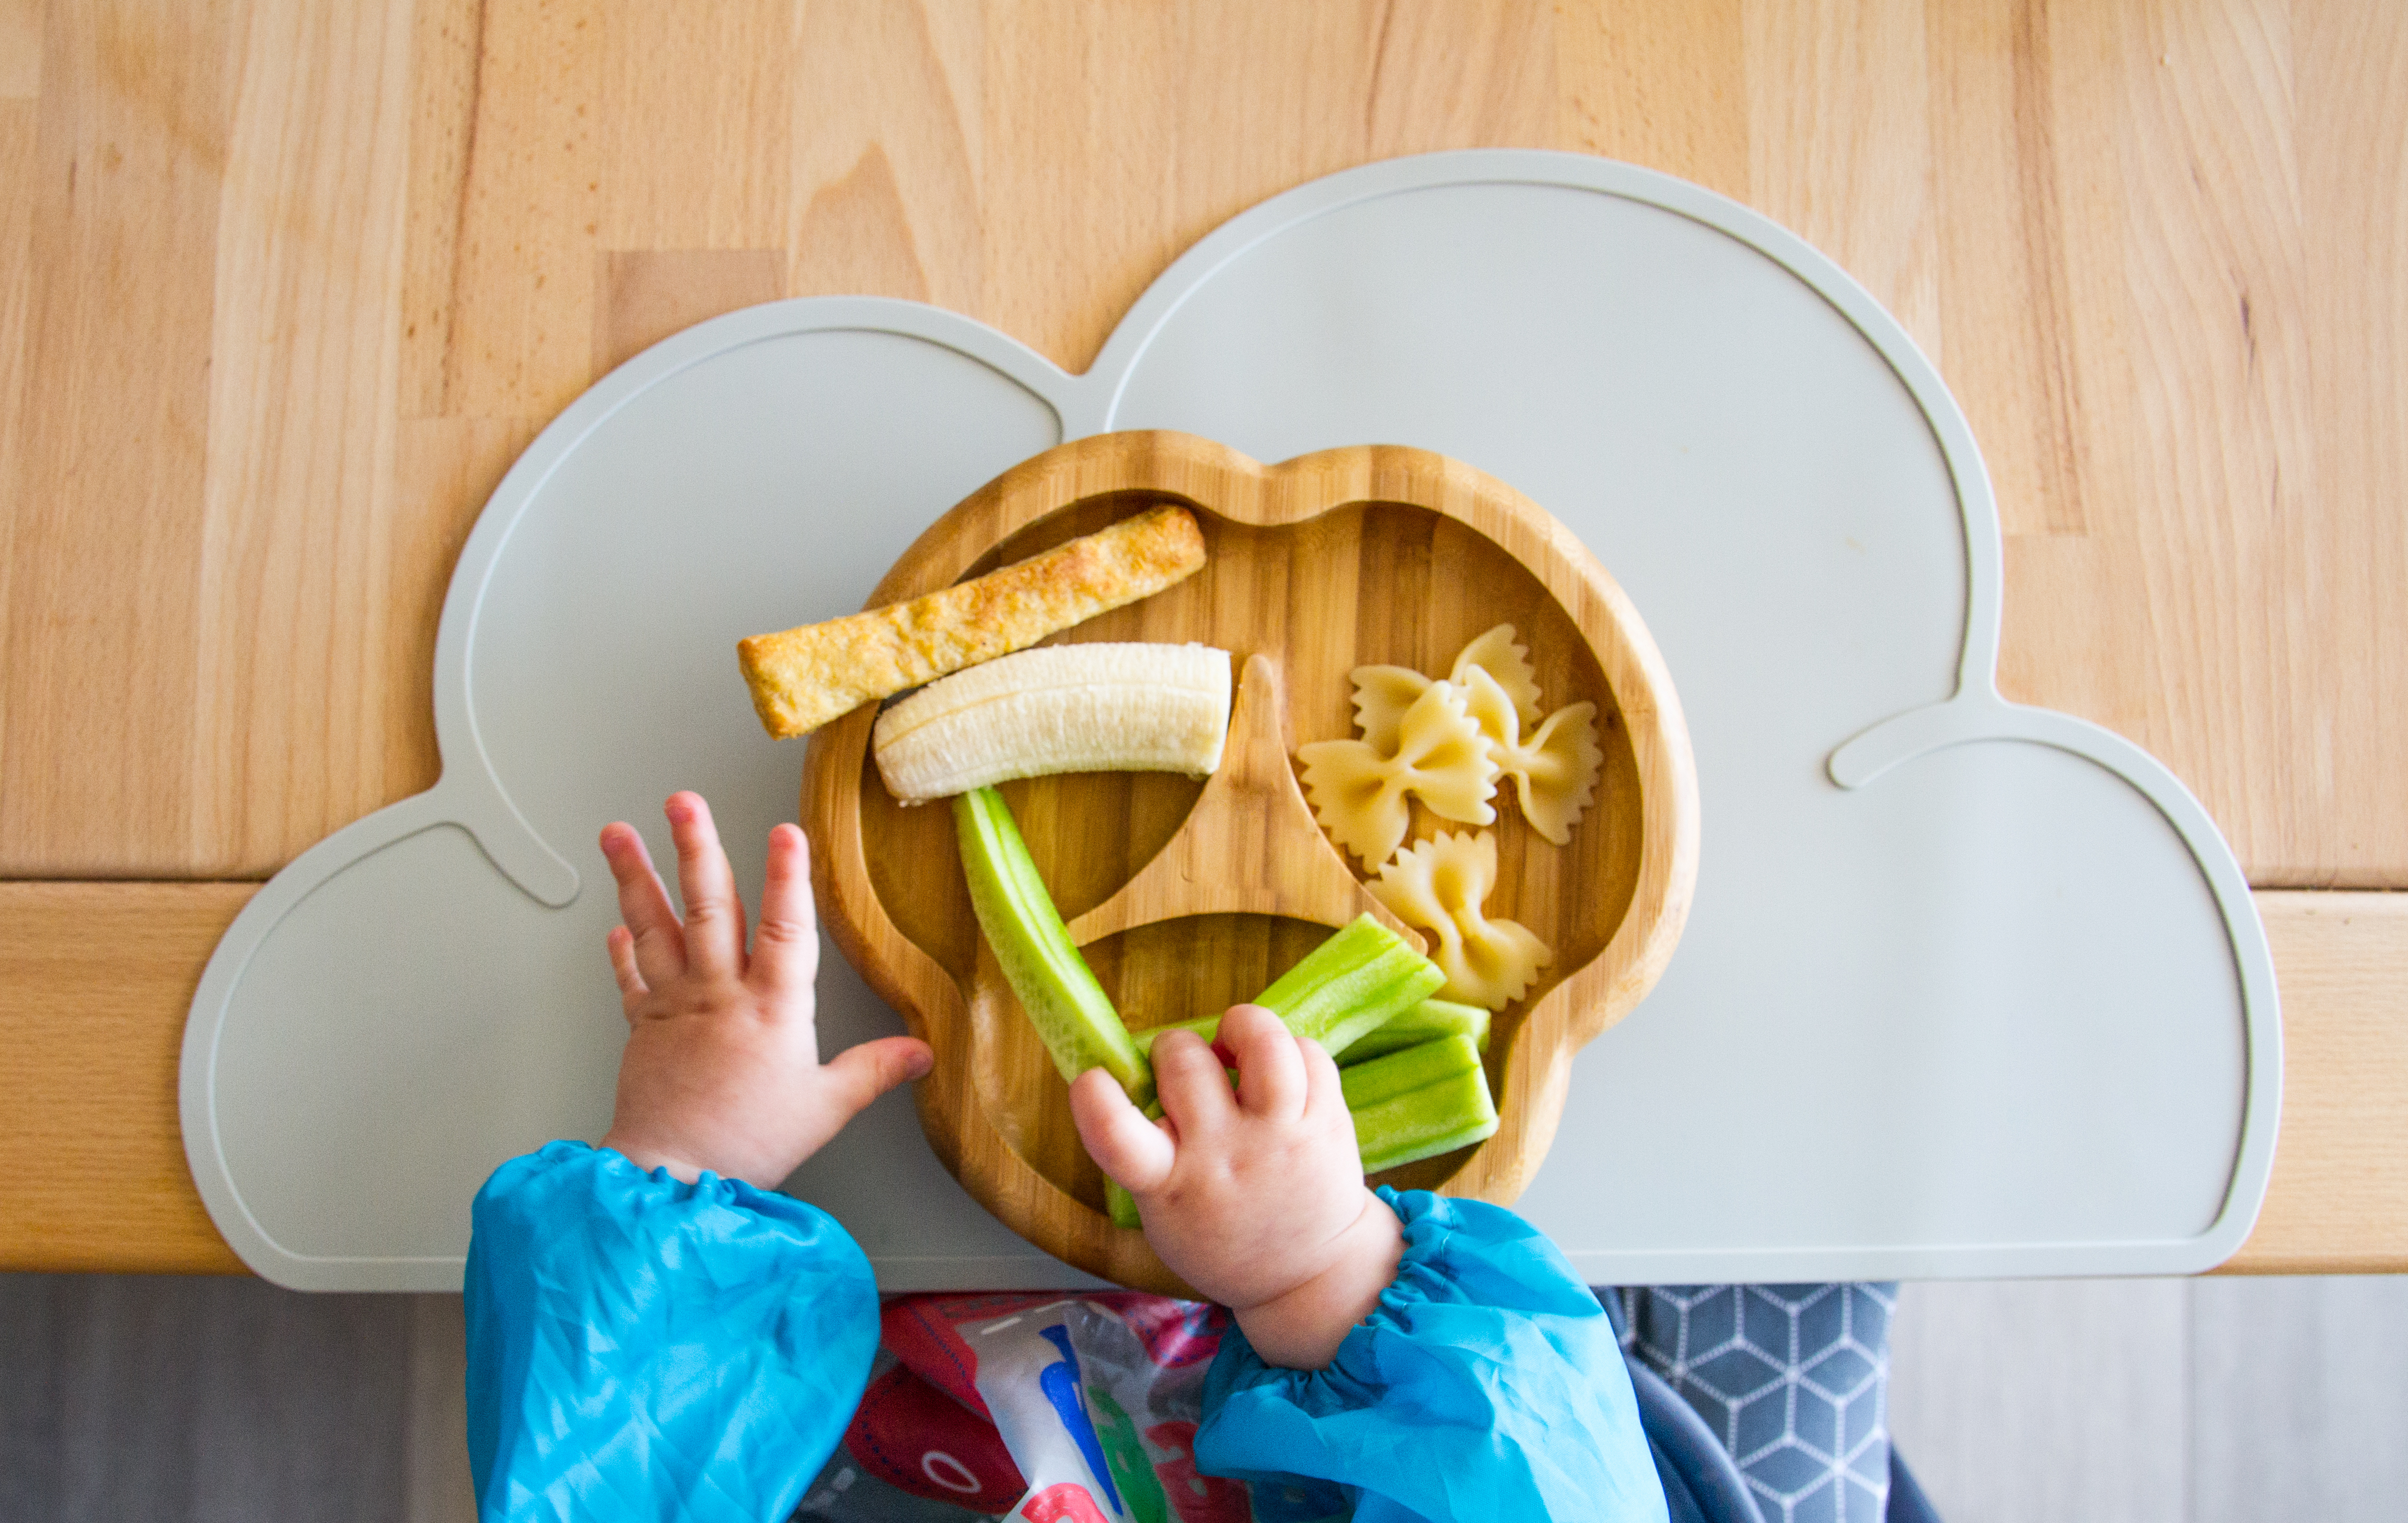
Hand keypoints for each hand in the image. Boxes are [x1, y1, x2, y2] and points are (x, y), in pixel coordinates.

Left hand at [596, 791, 932, 1188]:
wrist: (671, 1178)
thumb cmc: (748, 1144)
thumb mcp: (825, 1109)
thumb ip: (873, 1071)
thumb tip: (922, 1051)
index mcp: (772, 1009)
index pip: (786, 929)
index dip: (788, 878)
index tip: (786, 831)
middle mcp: (720, 995)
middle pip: (709, 908)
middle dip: (696, 848)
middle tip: (683, 802)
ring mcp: (675, 1006)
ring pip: (657, 928)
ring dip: (636, 876)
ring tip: (618, 833)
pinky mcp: (642, 1027)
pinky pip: (630, 976)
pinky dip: (622, 946)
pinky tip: (616, 919)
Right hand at [1069, 1004, 1402, 1369]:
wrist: (1310, 1274)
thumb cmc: (1219, 1234)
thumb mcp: (1162, 1212)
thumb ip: (1143, 1150)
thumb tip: (1137, 1069)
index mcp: (1169, 1184)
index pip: (1117, 1136)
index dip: (1095, 1098)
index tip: (1092, 1079)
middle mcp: (1226, 1155)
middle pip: (1186, 1061)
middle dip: (1175, 1048)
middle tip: (1185, 1069)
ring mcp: (1282, 1136)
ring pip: (1263, 1042)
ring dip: (1241, 1026)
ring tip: (1237, 1047)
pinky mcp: (1328, 1122)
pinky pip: (1310, 1052)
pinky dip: (1290, 1050)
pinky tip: (1279, 1073)